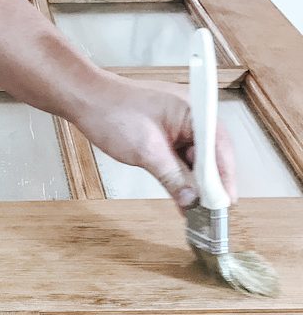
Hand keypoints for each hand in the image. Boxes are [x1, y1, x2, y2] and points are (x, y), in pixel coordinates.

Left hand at [74, 74, 237, 211]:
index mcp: (195, 112)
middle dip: (210, 185)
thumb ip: (172, 177)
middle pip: (211, 156)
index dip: (225, 179)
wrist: (88, 100)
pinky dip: (180, 178)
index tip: (226, 203)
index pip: (220, 149)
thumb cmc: (114, 112)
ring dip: (195, 185)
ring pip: (195, 161)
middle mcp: (192, 117)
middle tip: (210, 214)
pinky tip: (182, 198)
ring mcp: (179, 126)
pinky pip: (179, 160)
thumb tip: (191, 199)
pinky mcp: (166, 135)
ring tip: (197, 211)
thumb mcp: (146, 151)